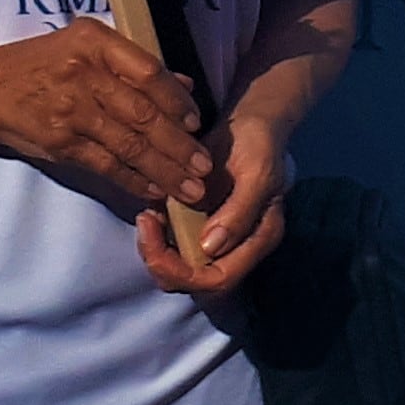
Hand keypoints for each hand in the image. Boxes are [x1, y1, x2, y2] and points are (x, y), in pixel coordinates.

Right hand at [0, 22, 207, 216]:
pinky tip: (154, 191)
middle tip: (205, 168)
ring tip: (190, 188)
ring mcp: (71, 111)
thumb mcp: (84, 47)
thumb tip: (185, 85)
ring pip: (130, 145)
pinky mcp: (61, 143)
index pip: (149, 73)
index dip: (178, 101)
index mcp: (94, 44)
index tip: (198, 122)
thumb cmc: (40, 64)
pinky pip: (106, 165)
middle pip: (144, 114)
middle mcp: (84, 75)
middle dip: (180, 145)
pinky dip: (134, 181)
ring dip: (165, 170)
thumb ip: (133, 65)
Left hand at [140, 114, 293, 301]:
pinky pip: (173, 248)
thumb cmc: (259, 143)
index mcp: (258, 240)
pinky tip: (151, 210)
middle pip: (194, 281)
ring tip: (147, 215)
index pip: (217, 279)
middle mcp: (239, 248)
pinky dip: (156, 236)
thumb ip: (239, 212)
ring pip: (179, 269)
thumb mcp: (257, 172)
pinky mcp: (201, 228)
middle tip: (144, 221)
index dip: (181, 270)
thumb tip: (209, 248)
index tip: (154, 231)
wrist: (253, 123)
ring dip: (155, 249)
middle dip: (161, 261)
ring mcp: (218, 239)